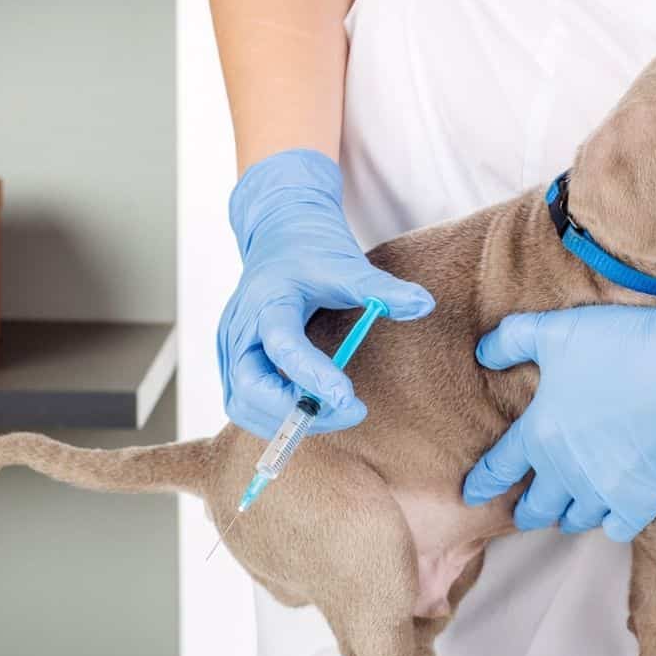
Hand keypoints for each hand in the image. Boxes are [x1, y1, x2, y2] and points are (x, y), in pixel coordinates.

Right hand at [218, 149, 432, 438]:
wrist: (280, 234)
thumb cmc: (314, 251)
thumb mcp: (350, 265)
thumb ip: (384, 288)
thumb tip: (426, 304)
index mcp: (268, 300)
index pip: (284, 346)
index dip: (313, 378)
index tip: (349, 400)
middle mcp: (239, 328)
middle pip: (249, 388)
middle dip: (296, 411)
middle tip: (350, 411)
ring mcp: (229, 347)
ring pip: (242, 405)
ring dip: (287, 420)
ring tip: (336, 412)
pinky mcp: (231, 360)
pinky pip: (244, 402)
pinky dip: (277, 415)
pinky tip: (313, 408)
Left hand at [462, 278, 655, 541]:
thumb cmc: (622, 343)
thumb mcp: (555, 330)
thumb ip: (511, 340)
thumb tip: (482, 354)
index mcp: (540, 433)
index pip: (498, 469)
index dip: (482, 483)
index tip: (471, 494)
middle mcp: (566, 472)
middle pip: (534, 508)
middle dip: (526, 510)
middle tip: (524, 511)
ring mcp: (605, 490)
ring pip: (575, 520)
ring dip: (568, 515)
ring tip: (569, 510)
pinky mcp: (644, 500)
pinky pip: (616, 529)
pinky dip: (610, 522)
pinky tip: (612, 511)